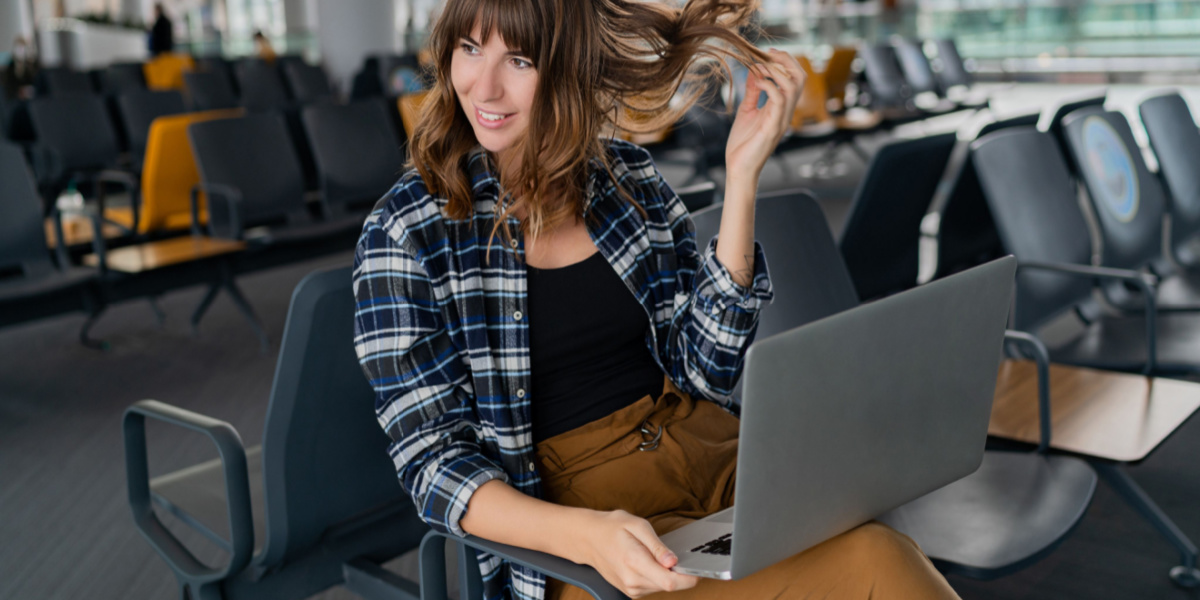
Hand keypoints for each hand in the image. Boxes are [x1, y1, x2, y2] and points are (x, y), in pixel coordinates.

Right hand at [577, 509, 699, 597]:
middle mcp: (633, 581)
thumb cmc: (613, 528)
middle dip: (678, 573)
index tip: (697, 569)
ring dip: (666, 574)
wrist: (589, 539)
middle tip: (671, 554)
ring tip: (652, 555)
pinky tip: (646, 562)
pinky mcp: (631, 592)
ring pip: (662, 587)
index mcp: (635, 562)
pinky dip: (657, 576)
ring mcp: (631, 589)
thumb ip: (657, 546)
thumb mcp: (637, 525)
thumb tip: (673, 561)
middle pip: (669, 586)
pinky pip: (653, 587)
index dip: (689, 578)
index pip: (670, 582)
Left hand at [724, 49, 805, 180]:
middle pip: (800, 77)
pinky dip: (769, 85)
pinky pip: (778, 100)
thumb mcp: (747, 110)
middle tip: (768, 54)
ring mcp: (782, 119)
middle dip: (786, 60)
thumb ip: (753, 92)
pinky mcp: (773, 127)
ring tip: (760, 66)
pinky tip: (757, 82)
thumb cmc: (743, 144)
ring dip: (776, 71)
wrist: (739, 169)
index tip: (766, 53)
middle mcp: (786, 111)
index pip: (794, 77)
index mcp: (781, 107)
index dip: (784, 61)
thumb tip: (754, 71)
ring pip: (793, 86)